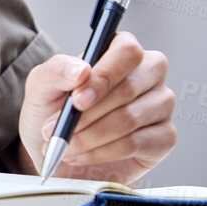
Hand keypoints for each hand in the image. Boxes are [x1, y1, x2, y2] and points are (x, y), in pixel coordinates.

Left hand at [17, 31, 176, 184]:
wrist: (56, 147)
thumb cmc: (54, 109)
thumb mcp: (42, 85)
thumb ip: (57, 71)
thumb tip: (81, 70)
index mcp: (121, 52)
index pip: (127, 51)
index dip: (103, 76)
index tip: (77, 99)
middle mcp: (148, 74)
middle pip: (129, 87)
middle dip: (89, 114)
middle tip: (60, 128)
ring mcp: (160, 106)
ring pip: (130, 119)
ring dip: (90, 136)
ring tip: (65, 143)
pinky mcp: (164, 137)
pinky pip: (135, 144)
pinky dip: (101, 152)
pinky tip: (82, 154)